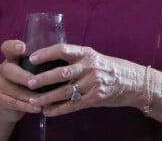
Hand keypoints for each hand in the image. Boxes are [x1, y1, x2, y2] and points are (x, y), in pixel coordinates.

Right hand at [0, 40, 42, 125]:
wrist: (8, 106)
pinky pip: (12, 102)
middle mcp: (2, 68)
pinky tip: (38, 108)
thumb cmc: (27, 83)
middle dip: (24, 77)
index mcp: (11, 58)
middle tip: (37, 82)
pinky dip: (27, 106)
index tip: (23, 48)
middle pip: (9, 70)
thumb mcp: (31, 72)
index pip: (8, 47)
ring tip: (44, 99)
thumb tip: (64, 64)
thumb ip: (40, 66)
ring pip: (13, 89)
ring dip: (30, 95)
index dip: (13, 46)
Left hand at [26, 44, 146, 116]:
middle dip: (43, 79)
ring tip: (32, 101)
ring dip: (47, 98)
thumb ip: (77, 61)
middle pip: (62, 73)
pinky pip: (73, 105)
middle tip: (28, 83)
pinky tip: (48, 112)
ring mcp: (93, 83)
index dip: (47, 53)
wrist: (132, 81)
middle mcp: (89, 66)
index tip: (32, 57)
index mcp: (87, 53)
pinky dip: (59, 110)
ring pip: (65, 91)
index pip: (64, 50)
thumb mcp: (95, 58)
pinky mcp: (95, 98)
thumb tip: (51, 63)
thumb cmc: (110, 68)